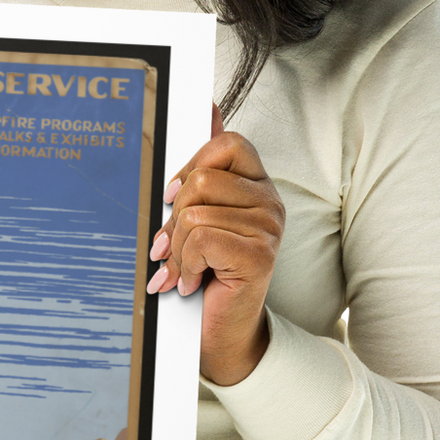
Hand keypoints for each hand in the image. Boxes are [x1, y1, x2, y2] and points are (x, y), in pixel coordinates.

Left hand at [145, 103, 284, 385]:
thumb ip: (205, 166)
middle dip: (175, 217)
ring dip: (178, 249)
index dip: (191, 166)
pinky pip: (203, 239)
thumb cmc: (208, 273)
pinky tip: (191, 281)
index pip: (227, 143)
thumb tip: (208, 107)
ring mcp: (269, 227)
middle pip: (204, 179)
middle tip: (170, 246)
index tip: (172, 197)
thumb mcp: (199, 216)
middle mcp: (269, 201)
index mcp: (255, 184)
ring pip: (197, 213)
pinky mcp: (260, 254)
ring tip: (183, 269)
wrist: (220, 331)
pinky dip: (186, 265)